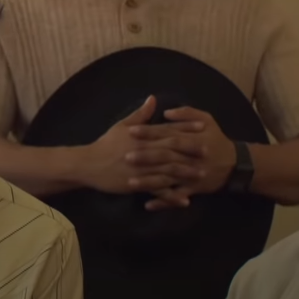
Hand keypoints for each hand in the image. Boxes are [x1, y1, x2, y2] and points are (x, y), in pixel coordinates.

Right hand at [78, 96, 205, 194]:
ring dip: (185, 173)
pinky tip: (185, 200)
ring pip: (167, 170)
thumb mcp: (122, 126)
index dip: (186, 128)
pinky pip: (158, 190)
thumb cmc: (106, 144)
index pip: (168, 130)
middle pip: (172, 150)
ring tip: (202, 174)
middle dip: (191, 150)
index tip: (203, 126)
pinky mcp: (138, 184)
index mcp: (143, 136)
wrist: (89, 164)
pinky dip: (171, 196)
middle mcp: (145, 151)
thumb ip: (140, 114)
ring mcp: (142, 169)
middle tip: (209, 151)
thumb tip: (153, 99)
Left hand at [126, 106, 237, 209]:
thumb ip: (187, 113)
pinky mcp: (193, 189)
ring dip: (148, 182)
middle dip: (145, 157)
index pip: (166, 134)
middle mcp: (188, 157)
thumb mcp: (207, 119)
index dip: (149, 132)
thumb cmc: (217, 139)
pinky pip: (176, 197)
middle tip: (125, 157)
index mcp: (190, 138)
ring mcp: (190, 175)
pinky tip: (147, 205)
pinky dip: (163, 202)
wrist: (236, 164)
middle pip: (164, 156)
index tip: (131, 131)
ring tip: (130, 183)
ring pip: (167, 179)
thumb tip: (166, 112)